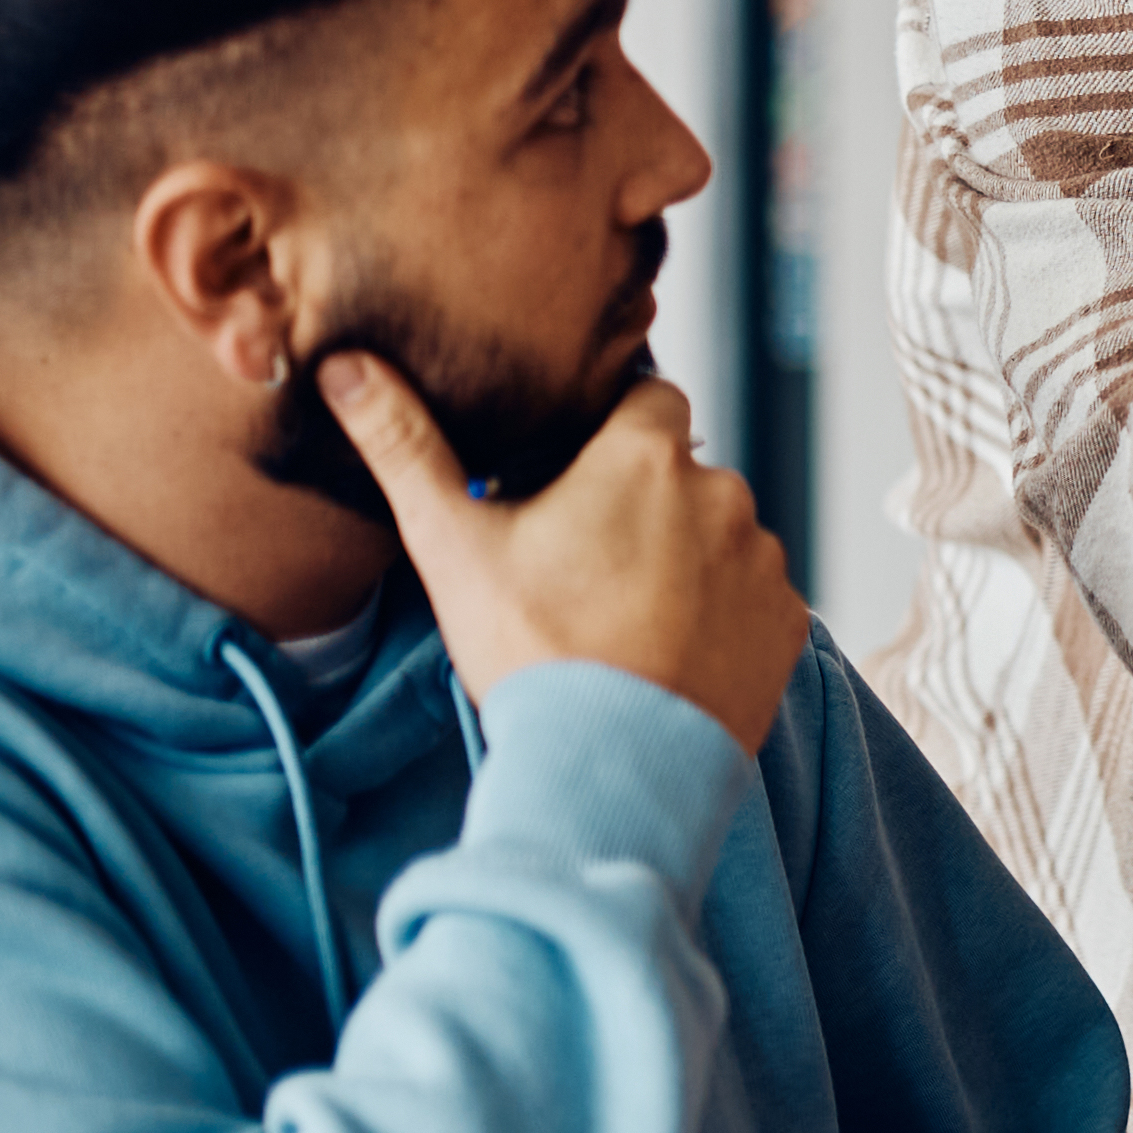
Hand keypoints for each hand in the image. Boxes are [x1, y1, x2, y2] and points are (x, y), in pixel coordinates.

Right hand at [320, 361, 806, 756]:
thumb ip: (404, 446)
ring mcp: (764, 559)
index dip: (609, 427)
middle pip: (680, 473)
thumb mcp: (452, 543)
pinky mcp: (789, 620)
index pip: (645, 396)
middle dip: (640, 501)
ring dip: (684, 557)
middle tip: (583, 561)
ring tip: (623, 614)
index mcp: (647, 455)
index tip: (574, 469)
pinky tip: (669, 649)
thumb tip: (343, 366)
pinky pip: (753, 597)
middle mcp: (724, 492)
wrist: (613, 765)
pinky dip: (721, 614)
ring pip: (719, 534)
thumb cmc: (531, 648)